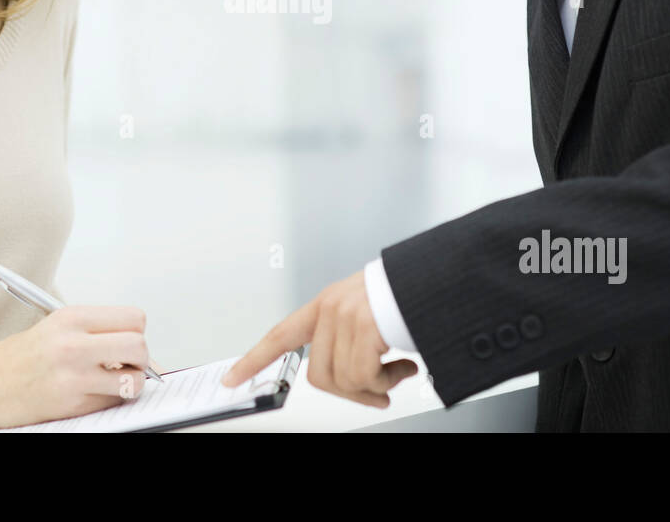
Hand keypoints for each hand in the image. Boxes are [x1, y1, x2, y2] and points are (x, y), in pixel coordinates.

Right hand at [0, 305, 149, 427]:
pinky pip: (111, 402)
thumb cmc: (23, 356)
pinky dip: (109, 400)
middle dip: (142, 360)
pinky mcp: (70, 404)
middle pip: (139, 346)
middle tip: (129, 366)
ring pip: (133, 380)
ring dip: (130, 385)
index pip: (134, 318)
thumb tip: (151, 361)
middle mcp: (73, 344)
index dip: (137, 332)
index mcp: (72, 318)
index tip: (128, 342)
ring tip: (112, 383)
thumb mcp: (60, 329)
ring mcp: (72, 376)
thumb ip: (101, 335)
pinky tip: (90, 394)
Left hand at [220, 271, 417, 407]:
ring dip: (375, 386)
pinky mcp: (365, 326)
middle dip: (351, 392)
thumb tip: (351, 384)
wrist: (438, 277)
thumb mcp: (368, 315)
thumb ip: (349, 342)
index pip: (281, 335)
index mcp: (326, 305)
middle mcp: (331, 308)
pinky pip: (365, 377)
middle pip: (318, 375)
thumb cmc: (408, 298)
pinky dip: (387, 382)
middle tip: (378, 391)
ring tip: (398, 370)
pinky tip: (405, 366)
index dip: (254, 359)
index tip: (232, 378)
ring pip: (343, 380)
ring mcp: (346, 316)